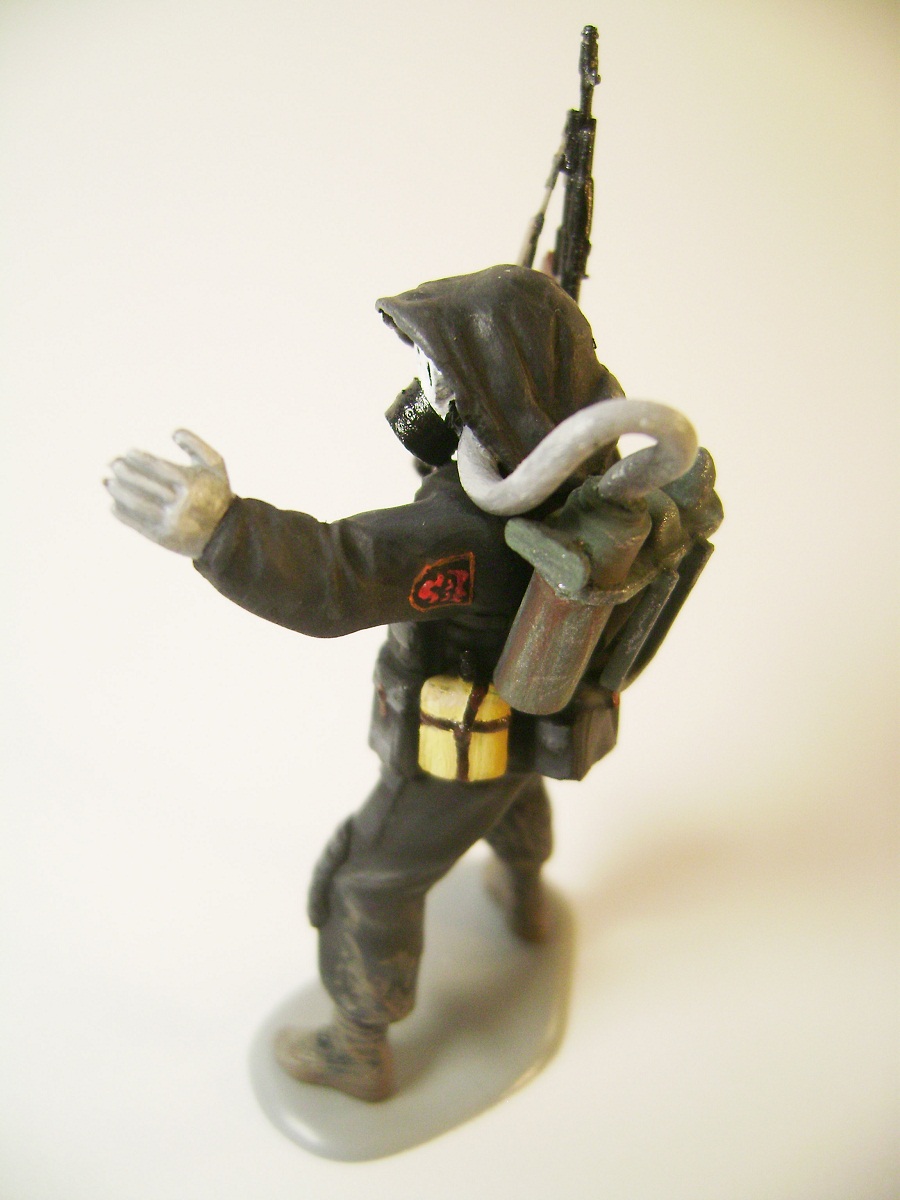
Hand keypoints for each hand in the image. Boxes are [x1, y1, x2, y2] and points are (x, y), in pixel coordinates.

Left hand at [105, 429, 232, 557]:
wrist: (225, 534)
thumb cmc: (216, 492)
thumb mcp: (216, 466)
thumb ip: (197, 445)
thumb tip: (173, 432)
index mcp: (193, 485)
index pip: (159, 468)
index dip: (140, 458)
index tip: (127, 452)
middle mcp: (181, 504)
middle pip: (145, 485)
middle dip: (125, 472)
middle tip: (112, 463)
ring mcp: (171, 522)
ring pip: (138, 504)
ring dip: (118, 492)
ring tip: (106, 481)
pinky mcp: (163, 538)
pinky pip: (137, 524)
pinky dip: (121, 514)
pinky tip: (112, 503)